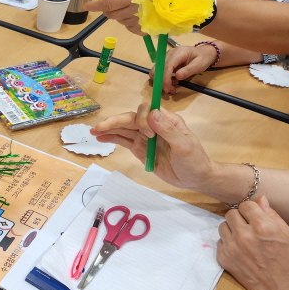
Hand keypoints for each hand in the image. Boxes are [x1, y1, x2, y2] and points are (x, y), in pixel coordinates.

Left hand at [83, 0, 145, 34]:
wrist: (170, 6)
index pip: (108, 3)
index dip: (95, 5)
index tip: (85, 6)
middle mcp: (133, 10)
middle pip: (111, 14)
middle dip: (110, 10)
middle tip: (118, 4)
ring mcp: (137, 22)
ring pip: (119, 21)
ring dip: (121, 16)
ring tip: (132, 9)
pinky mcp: (141, 30)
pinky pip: (128, 28)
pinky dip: (129, 23)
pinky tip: (137, 17)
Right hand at [91, 103, 213, 189]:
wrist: (195, 179)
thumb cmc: (194, 161)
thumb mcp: (184, 146)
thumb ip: (168, 130)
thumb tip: (152, 114)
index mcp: (166, 120)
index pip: (147, 111)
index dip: (141, 119)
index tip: (148, 134)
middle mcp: (153, 126)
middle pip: (131, 118)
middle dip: (115, 121)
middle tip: (100, 127)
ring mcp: (145, 137)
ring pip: (124, 128)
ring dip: (109, 128)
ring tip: (93, 131)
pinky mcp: (140, 149)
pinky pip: (124, 141)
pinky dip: (112, 138)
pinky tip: (100, 138)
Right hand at [150, 44, 216, 92]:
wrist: (204, 53)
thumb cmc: (203, 58)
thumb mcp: (199, 65)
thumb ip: (188, 70)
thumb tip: (177, 76)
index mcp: (179, 53)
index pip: (167, 66)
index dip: (165, 79)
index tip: (168, 89)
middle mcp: (169, 53)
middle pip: (158, 69)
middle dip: (162, 82)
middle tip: (171, 90)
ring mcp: (166, 57)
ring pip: (156, 71)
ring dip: (161, 81)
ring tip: (173, 86)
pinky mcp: (165, 61)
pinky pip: (159, 71)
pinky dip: (163, 79)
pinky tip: (172, 81)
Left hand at [217, 197, 288, 289]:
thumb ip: (273, 216)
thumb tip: (261, 200)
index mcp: (264, 227)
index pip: (246, 205)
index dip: (251, 210)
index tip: (255, 215)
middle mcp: (244, 236)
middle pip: (231, 214)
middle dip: (240, 218)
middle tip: (250, 226)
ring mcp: (232, 248)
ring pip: (223, 226)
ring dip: (232, 229)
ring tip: (245, 238)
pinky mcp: (224, 259)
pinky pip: (220, 242)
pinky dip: (228, 243)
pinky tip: (241, 250)